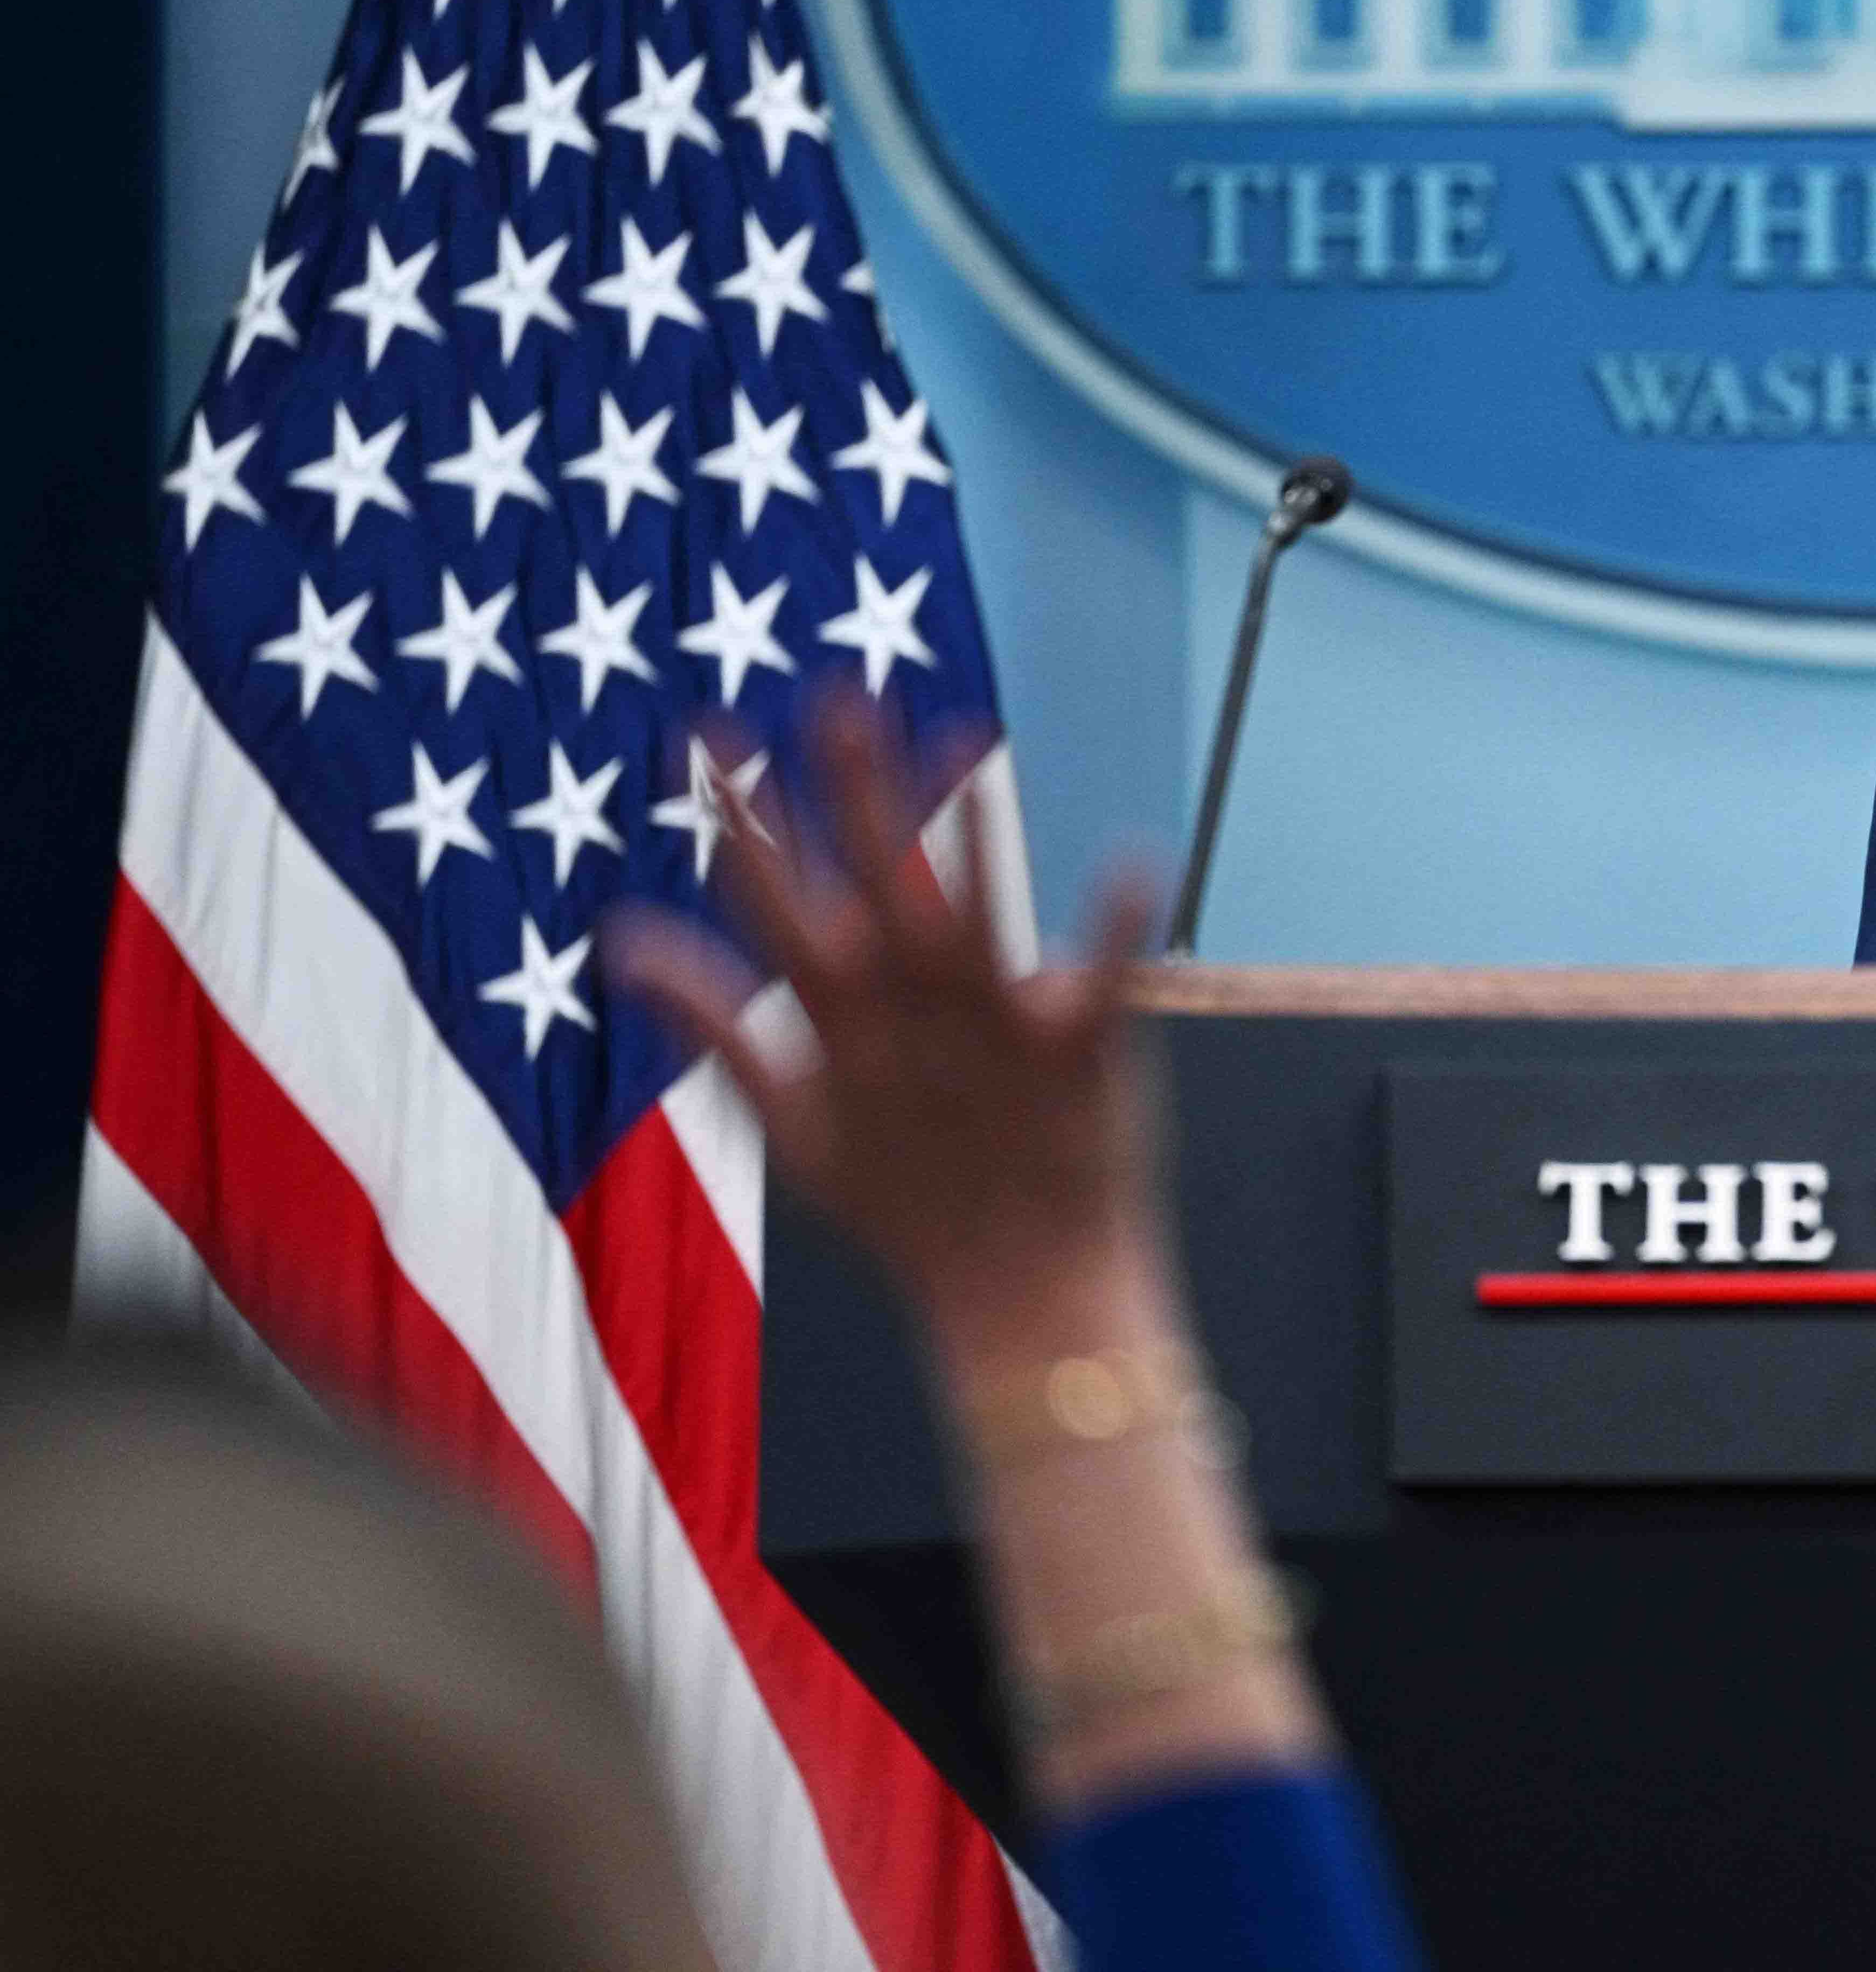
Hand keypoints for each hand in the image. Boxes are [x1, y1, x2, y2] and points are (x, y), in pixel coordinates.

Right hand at [604, 692, 1164, 1354]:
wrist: (1020, 1298)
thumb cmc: (908, 1205)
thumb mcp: (791, 1123)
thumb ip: (713, 1027)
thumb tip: (623, 940)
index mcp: (840, 1025)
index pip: (774, 902)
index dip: (740, 820)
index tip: (709, 730)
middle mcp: (909, 1018)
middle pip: (872, 884)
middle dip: (850, 791)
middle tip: (837, 690)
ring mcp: (993, 1033)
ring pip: (970, 913)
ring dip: (964, 830)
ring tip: (967, 736)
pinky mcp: (1078, 1055)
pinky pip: (1105, 977)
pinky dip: (1119, 922)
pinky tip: (1138, 854)